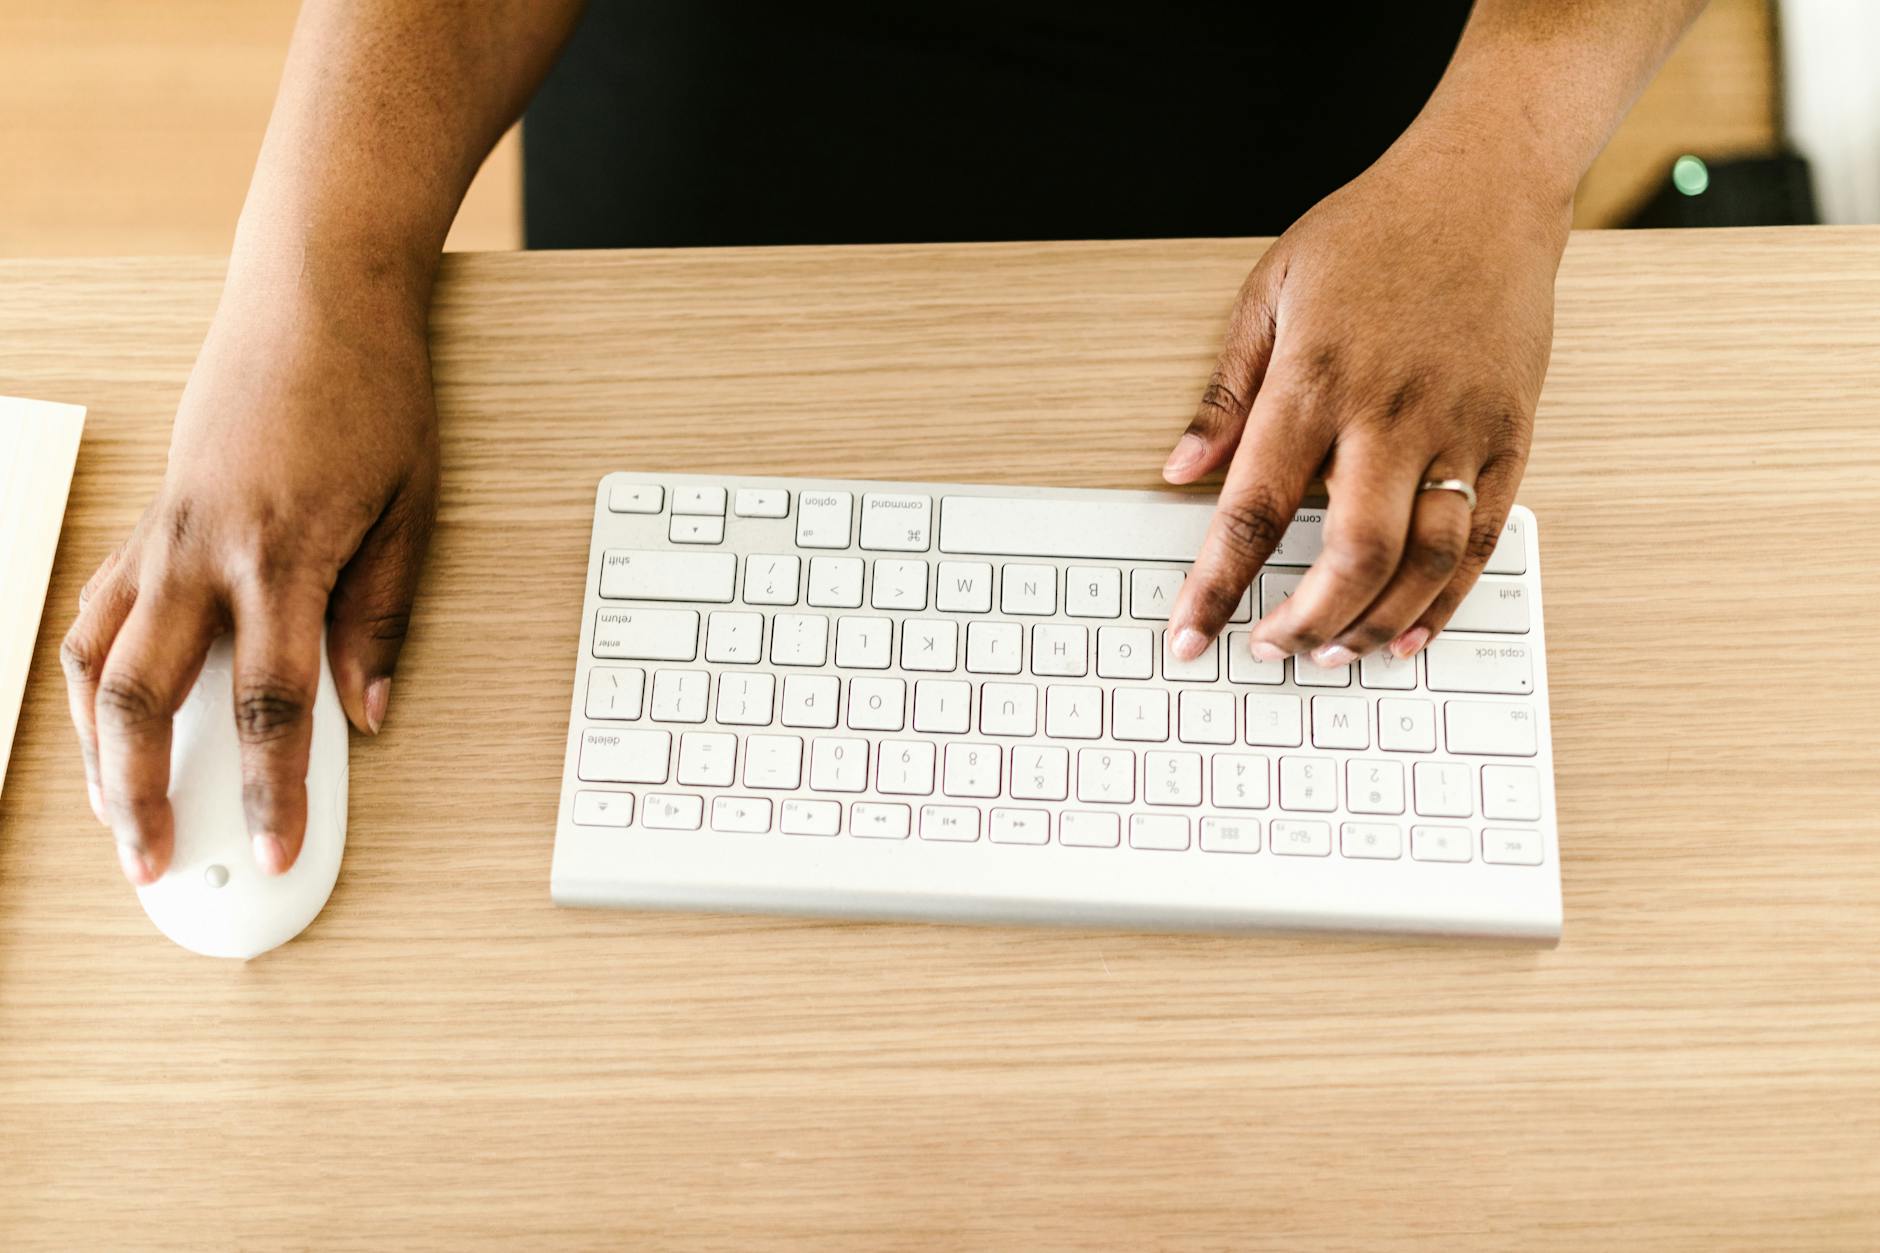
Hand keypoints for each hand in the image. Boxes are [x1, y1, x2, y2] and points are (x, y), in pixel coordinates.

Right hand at [61, 268, 438, 884]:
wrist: (315, 297)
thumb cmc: (373, 394)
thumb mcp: (411, 509)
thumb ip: (381, 617)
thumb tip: (367, 714)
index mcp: (286, 556)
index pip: (272, 707)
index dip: (274, 792)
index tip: (275, 853)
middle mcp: (205, 552)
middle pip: (147, 702)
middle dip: (143, 797)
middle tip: (155, 866)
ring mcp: (162, 534)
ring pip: (96, 664)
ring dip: (96, 752)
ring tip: (115, 817)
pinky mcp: (147, 517)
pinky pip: (95, 612)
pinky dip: (89, 679)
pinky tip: (103, 721)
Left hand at [1163, 126, 1569, 667]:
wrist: (1485, 186)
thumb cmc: (1370, 234)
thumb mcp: (1268, 294)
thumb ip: (1226, 395)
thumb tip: (1180, 470)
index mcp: (1314, 379)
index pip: (1255, 510)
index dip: (1217, 587)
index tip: (1189, 636)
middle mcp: (1389, 412)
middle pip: (1349, 554)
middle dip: (1303, 622)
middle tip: (1270, 651)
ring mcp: (1458, 428)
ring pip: (1421, 561)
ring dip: (1371, 623)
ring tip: (1330, 652)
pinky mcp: (1510, 437)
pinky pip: (1479, 542)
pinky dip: (1442, 601)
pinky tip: (1406, 633)